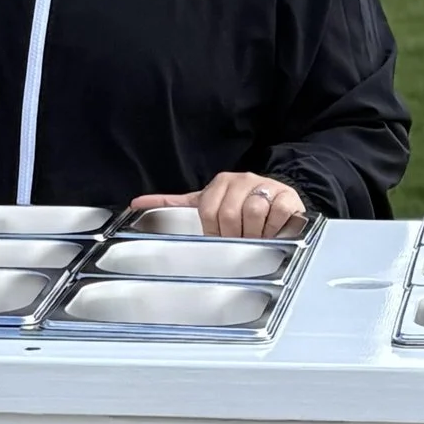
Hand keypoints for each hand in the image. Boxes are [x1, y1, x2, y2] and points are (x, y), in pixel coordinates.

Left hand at [131, 172, 307, 238]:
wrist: (279, 200)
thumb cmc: (238, 206)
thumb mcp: (206, 204)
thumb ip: (173, 204)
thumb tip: (136, 204)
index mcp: (221, 183)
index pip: (208, 209)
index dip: (213, 231)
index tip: (219, 238)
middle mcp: (243, 180)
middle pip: (230, 214)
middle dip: (233, 235)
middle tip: (238, 242)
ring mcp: (267, 187)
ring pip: (253, 213)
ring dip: (253, 234)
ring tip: (255, 237)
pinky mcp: (287, 198)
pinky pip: (276, 214)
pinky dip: (273, 229)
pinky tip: (272, 232)